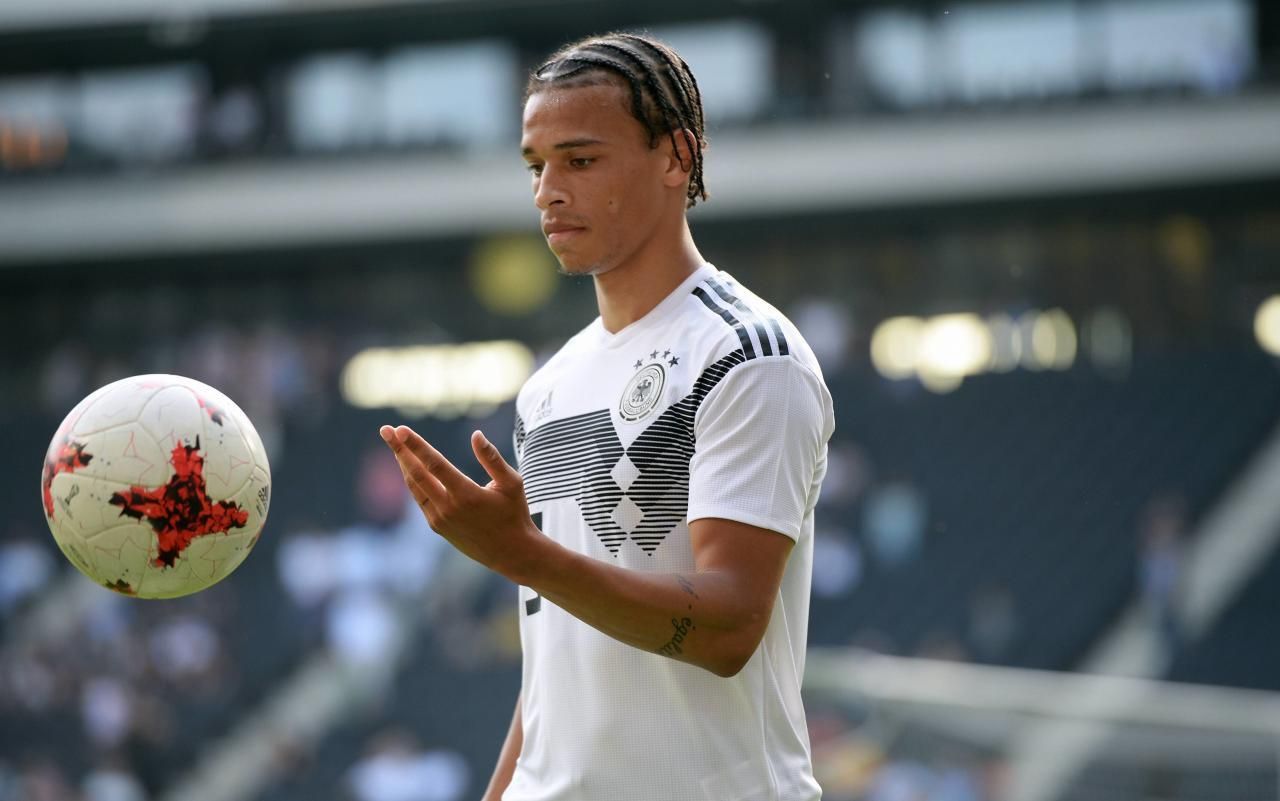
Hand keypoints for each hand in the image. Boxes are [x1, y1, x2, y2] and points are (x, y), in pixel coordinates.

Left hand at [379, 424, 542, 582]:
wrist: (510, 552)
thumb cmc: (514, 513)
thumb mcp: (512, 483)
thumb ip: (492, 458)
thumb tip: (476, 435)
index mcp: (466, 494)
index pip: (434, 464)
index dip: (416, 445)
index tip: (400, 430)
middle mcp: (448, 508)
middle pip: (416, 473)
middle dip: (399, 450)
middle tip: (385, 430)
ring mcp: (439, 519)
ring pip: (414, 486)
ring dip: (403, 463)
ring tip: (395, 444)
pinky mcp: (437, 526)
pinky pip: (419, 498)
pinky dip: (413, 480)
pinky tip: (409, 466)